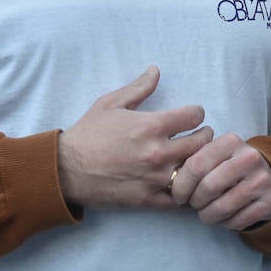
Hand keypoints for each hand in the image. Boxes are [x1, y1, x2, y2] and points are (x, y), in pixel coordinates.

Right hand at [58, 66, 212, 210]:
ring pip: (194, 172)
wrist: (66, 169)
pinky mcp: (147, 200)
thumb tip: (156, 70)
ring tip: (194, 159)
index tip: (193, 116)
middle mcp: (158, 153)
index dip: (196, 113)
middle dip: (205, 136)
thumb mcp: (111, 103)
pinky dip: (185, 191)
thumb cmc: (88, 133)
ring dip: (198, 163)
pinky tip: (183, 183)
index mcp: (151, 126)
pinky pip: (178, 200)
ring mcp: (154, 179)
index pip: (194, 116)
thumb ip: (139, 87)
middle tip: (201, 135)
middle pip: (201, 144)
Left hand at [169, 133, 270, 230]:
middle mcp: (249, 157)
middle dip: (195, 201)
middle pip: (209, 187)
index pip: (196, 165)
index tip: (178, 195)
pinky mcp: (269, 201)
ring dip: (208, 215)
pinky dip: (226, 223)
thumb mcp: (215, 155)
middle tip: (193, 204)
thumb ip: (195, 162)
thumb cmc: (230, 166)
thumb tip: (171, 183)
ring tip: (206, 212)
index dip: (181, 185)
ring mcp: (261, 180)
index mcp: (230, 141)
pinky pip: (238, 220)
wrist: (269, 174)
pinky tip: (224, 216)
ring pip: (222, 207)